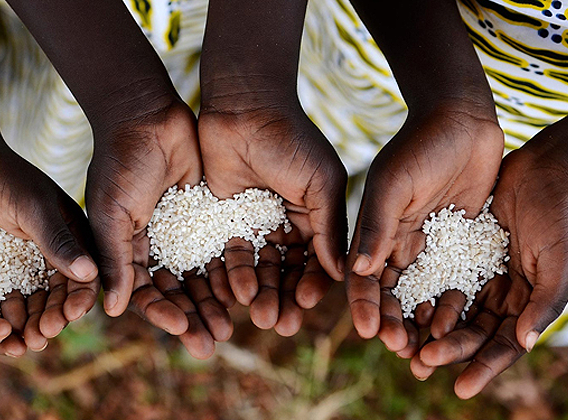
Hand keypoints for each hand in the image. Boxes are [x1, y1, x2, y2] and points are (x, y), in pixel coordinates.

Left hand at [0, 143, 98, 351]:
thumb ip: (59, 242)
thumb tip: (90, 274)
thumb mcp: (33, 209)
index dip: (80, 300)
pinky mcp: (0, 268)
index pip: (85, 275)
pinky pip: (8, 300)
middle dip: (53, 319)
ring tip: (20, 345)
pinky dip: (6, 318)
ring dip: (31, 324)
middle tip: (40, 338)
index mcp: (73, 236)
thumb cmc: (3, 179)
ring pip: (35, 303)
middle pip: (60, 296)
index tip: (69, 317)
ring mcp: (26, 262)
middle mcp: (53, 252)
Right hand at [87, 98, 232, 358]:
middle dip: (193, 317)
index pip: (145, 292)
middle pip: (177, 292)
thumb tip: (112, 310)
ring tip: (233, 326)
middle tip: (212, 343)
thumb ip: (114, 258)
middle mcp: (155, 246)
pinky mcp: (208, 216)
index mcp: (127, 250)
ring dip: (214, 301)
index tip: (181, 330)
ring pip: (202, 276)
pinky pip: (221, 249)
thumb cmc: (120, 163)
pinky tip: (246, 290)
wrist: (149, 116)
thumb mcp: (111, 213)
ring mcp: (183, 232)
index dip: (161, 313)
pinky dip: (231, 271)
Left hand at [198, 97, 347, 335]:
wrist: (242, 108)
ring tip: (259, 314)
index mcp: (316, 217)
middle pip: (288, 272)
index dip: (314, 284)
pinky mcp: (225, 220)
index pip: (317, 261)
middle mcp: (287, 225)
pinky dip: (232, 275)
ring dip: (260, 292)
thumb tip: (342, 273)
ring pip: (259, 268)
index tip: (308, 305)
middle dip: (286, 298)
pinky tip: (233, 293)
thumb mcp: (320, 183)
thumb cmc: (290, 140)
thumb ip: (329, 228)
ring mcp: (256, 224)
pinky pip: (229, 255)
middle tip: (281, 324)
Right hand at [346, 99, 503, 350]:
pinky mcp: (455, 240)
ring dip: (419, 320)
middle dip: (392, 322)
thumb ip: (376, 226)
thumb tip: (356, 271)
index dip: (364, 306)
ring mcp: (426, 242)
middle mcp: (395, 241)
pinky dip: (449, 302)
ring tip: (427, 347)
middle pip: (389, 293)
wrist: (463, 120)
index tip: (371, 332)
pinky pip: (450, 278)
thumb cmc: (421, 145)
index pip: (362, 277)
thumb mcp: (393, 184)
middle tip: (402, 350)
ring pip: (419, 292)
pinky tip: (455, 323)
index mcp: (372, 229)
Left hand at [409, 116, 567, 398]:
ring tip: (402, 341)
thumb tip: (522, 342)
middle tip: (418, 363)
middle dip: (446, 349)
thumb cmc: (564, 214)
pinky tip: (401, 302)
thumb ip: (544, 302)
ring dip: (428, 325)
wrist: (550, 165)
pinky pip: (437, 273)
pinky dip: (422, 291)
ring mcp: (480, 269)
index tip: (459, 388)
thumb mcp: (559, 260)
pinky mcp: (460, 246)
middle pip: (471, 330)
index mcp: (529, 301)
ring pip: (450, 305)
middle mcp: (503, 290)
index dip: (482, 366)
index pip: (502, 344)